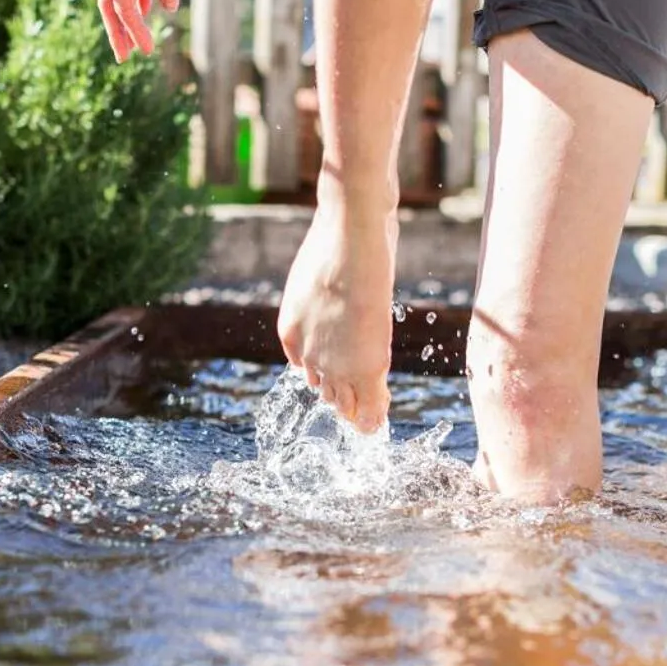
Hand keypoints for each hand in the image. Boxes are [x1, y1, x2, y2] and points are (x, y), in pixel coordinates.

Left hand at [276, 202, 395, 433]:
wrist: (348, 238)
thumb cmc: (338, 241)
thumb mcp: (320, 272)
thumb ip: (329, 290)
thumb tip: (342, 275)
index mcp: (291, 330)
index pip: (307, 366)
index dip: (325, 377)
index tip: (336, 384)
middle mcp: (306, 352)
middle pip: (324, 387)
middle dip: (339, 398)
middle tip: (353, 411)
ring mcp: (335, 362)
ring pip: (344, 398)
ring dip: (355, 410)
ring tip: (365, 424)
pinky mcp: (364, 365)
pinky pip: (369, 401)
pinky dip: (373, 415)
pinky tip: (376, 426)